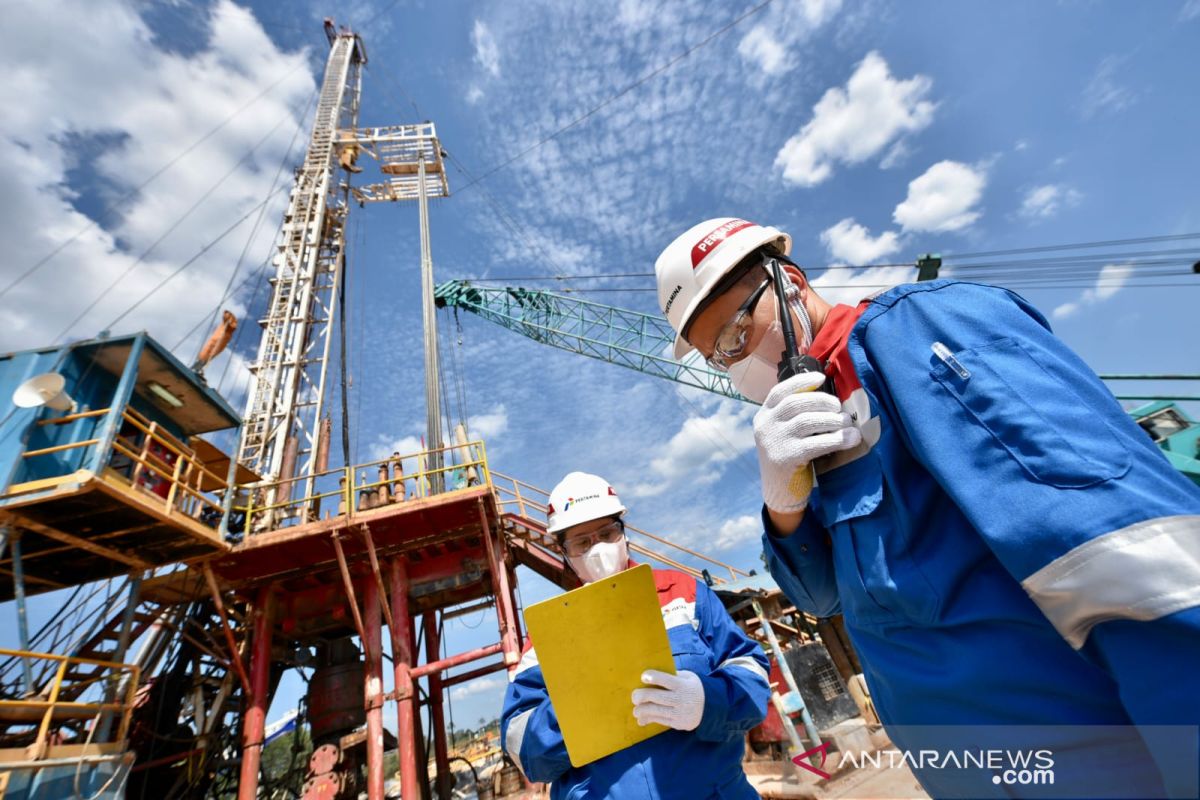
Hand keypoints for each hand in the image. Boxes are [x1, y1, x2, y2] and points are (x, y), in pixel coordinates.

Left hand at [631, 670, 703, 730]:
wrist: (711, 708)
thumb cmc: (693, 688)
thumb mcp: (688, 677)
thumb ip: (673, 675)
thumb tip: (652, 675)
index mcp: (683, 685)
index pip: (665, 679)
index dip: (653, 677)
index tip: (643, 677)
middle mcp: (681, 699)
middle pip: (656, 697)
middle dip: (641, 696)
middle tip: (634, 696)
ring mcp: (679, 713)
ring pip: (655, 711)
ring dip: (641, 710)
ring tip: (636, 709)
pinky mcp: (677, 723)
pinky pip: (659, 721)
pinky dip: (648, 719)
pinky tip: (641, 719)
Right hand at [754, 372, 860, 512]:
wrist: (779, 493)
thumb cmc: (789, 458)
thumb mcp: (785, 433)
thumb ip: (796, 415)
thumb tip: (828, 397)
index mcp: (764, 416)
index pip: (779, 392)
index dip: (801, 381)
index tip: (821, 377)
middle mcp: (765, 426)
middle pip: (795, 403)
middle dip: (822, 401)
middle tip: (839, 408)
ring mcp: (774, 442)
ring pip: (806, 421)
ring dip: (832, 419)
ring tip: (847, 423)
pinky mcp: (785, 458)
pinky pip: (815, 443)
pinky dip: (836, 439)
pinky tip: (850, 438)